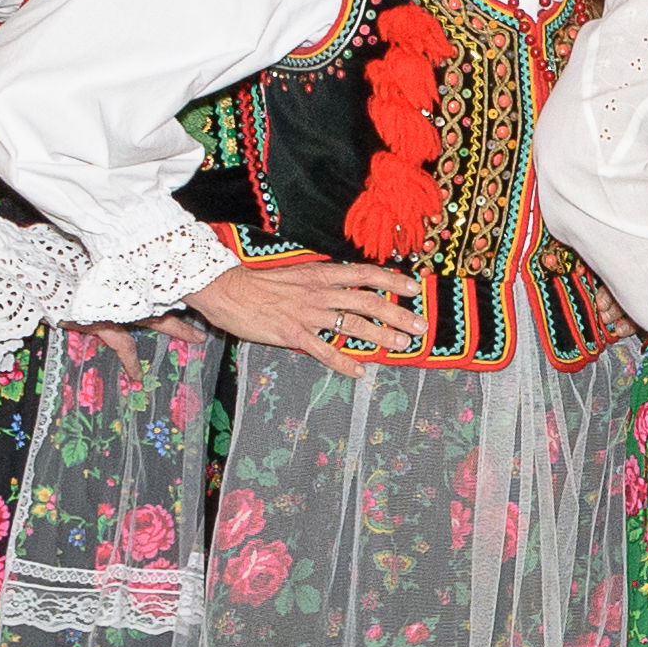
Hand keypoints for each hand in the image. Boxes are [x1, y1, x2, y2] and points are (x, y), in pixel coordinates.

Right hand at [197, 254, 418, 363]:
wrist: (227, 290)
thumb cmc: (259, 282)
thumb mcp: (295, 274)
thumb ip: (321, 282)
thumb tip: (344, 289)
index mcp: (320, 274)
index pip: (365, 274)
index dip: (392, 280)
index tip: (414, 288)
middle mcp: (319, 292)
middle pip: (368, 301)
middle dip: (397, 314)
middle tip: (420, 326)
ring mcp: (307, 314)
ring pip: (353, 325)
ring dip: (381, 336)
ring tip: (401, 345)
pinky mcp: (293, 334)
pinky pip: (324, 351)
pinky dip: (344, 363)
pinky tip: (360, 372)